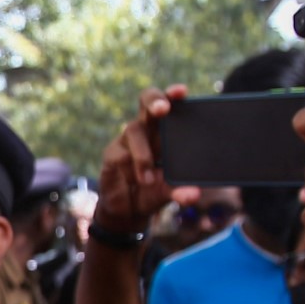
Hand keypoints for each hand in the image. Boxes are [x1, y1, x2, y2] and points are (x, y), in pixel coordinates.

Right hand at [94, 85, 199, 235]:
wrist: (127, 211)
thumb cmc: (152, 191)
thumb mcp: (168, 191)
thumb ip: (179, 190)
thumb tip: (193, 195)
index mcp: (164, 132)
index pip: (169, 105)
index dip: (173, 95)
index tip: (182, 92)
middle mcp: (146, 130)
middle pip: (147, 100)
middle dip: (155, 100)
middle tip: (163, 109)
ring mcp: (127, 140)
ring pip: (133, 130)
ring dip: (143, 154)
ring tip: (149, 179)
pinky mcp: (112, 154)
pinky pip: (120, 155)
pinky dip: (133, 169)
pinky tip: (141, 181)